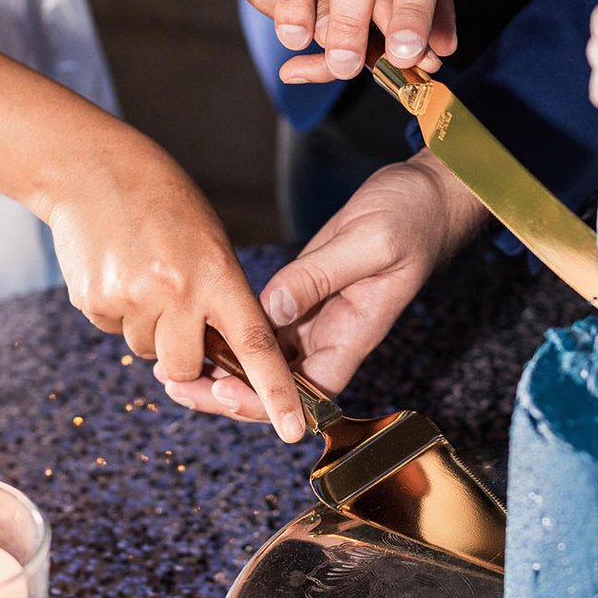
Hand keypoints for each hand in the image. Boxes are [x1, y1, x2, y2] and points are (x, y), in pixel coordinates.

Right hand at [38, 131, 306, 440]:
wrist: (91, 170)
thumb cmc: (164, 201)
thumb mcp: (211, 240)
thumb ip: (222, 294)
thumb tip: (222, 350)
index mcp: (216, 277)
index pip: (255, 347)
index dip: (277, 393)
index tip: (295, 429)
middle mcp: (174, 293)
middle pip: (189, 366)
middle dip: (191, 360)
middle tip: (184, 316)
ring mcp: (129, 299)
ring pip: (148, 352)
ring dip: (151, 329)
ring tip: (148, 276)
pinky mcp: (92, 301)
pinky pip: (115, 331)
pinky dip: (120, 313)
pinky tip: (120, 272)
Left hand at [166, 153, 484, 419]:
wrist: (425, 194)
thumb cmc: (411, 216)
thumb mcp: (370, 241)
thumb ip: (321, 275)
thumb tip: (274, 307)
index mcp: (356, 332)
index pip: (310, 393)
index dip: (266, 403)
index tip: (223, 391)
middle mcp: (333, 334)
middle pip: (280, 388)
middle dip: (229, 395)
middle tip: (177, 387)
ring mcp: (316, 315)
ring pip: (266, 362)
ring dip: (223, 369)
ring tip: (172, 370)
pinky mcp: (303, 292)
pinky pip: (264, 328)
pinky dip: (230, 335)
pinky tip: (195, 327)